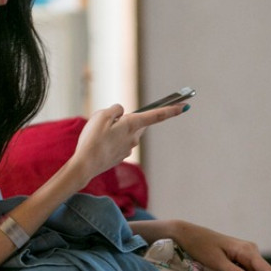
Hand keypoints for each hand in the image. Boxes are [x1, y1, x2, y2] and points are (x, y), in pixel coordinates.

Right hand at [69, 103, 184, 183]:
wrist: (85, 164)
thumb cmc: (93, 138)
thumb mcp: (101, 115)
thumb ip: (116, 110)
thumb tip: (122, 113)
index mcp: (132, 124)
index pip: (156, 115)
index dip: (171, 110)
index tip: (185, 105)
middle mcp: (134, 137)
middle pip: (137, 123)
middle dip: (126, 119)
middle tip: (106, 122)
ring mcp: (129, 148)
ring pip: (126, 132)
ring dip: (116, 130)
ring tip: (97, 133)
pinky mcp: (121, 156)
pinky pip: (119, 142)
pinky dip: (111, 140)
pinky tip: (98, 143)